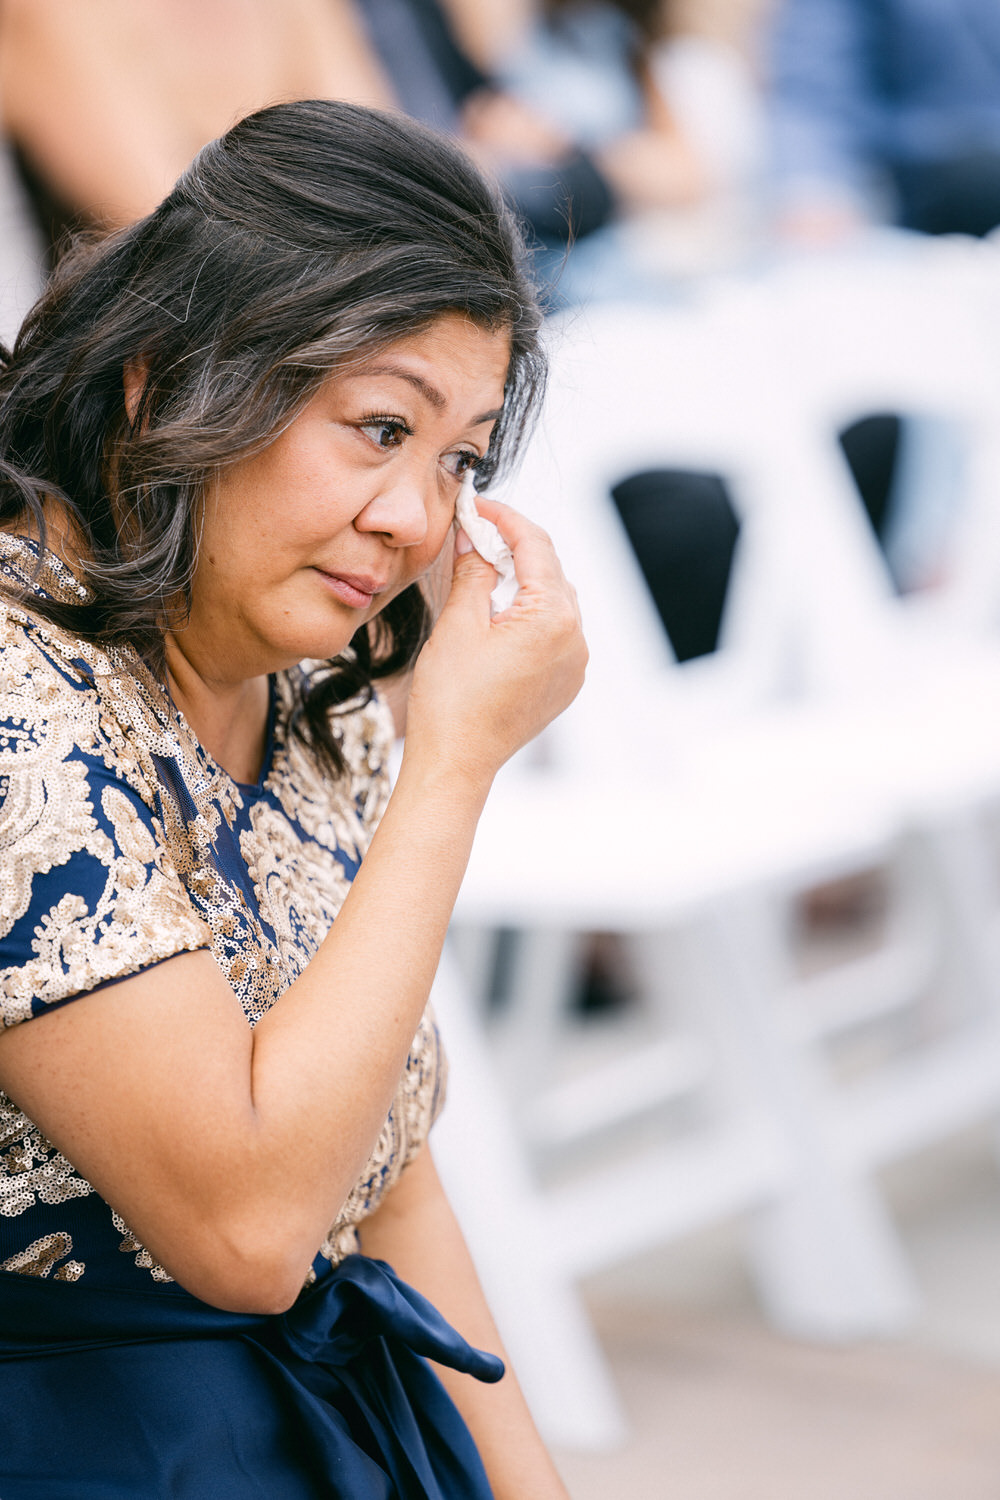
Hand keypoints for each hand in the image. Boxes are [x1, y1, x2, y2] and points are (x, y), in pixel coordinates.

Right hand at [403, 498, 586, 785]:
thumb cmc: (451, 700)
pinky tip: (499, 611)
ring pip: (554, 600)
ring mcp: (576, 663)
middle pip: (549, 570)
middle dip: (514, 546)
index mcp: (553, 617)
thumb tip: (475, 533)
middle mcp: (577, 637)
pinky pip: (556, 631)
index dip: (503, 518)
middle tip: (475, 531)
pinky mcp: (567, 682)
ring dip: (523, 578)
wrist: (457, 763)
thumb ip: (474, 569)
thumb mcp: (458, 623)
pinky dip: (531, 612)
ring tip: (484, 568)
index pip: (535, 545)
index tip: (475, 504)